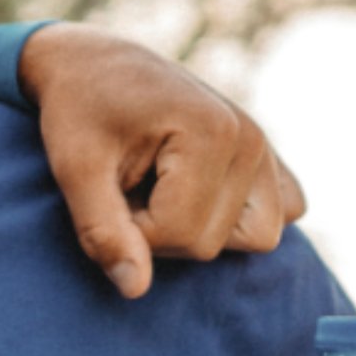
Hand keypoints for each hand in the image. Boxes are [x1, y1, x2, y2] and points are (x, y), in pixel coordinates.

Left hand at [22, 25, 306, 297]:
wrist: (94, 66)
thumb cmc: (79, 112)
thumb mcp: (74, 169)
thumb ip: (103, 231)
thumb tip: (135, 290)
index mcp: (213, 131)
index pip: (180, 234)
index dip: (130, 229)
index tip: (107, 191)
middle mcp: (252, 139)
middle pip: (213, 243)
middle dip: (158, 231)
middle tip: (128, 186)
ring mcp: (267, 149)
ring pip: (255, 239)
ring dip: (198, 228)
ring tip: (159, 189)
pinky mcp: (270, 160)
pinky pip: (281, 213)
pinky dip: (237, 216)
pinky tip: (195, 190)